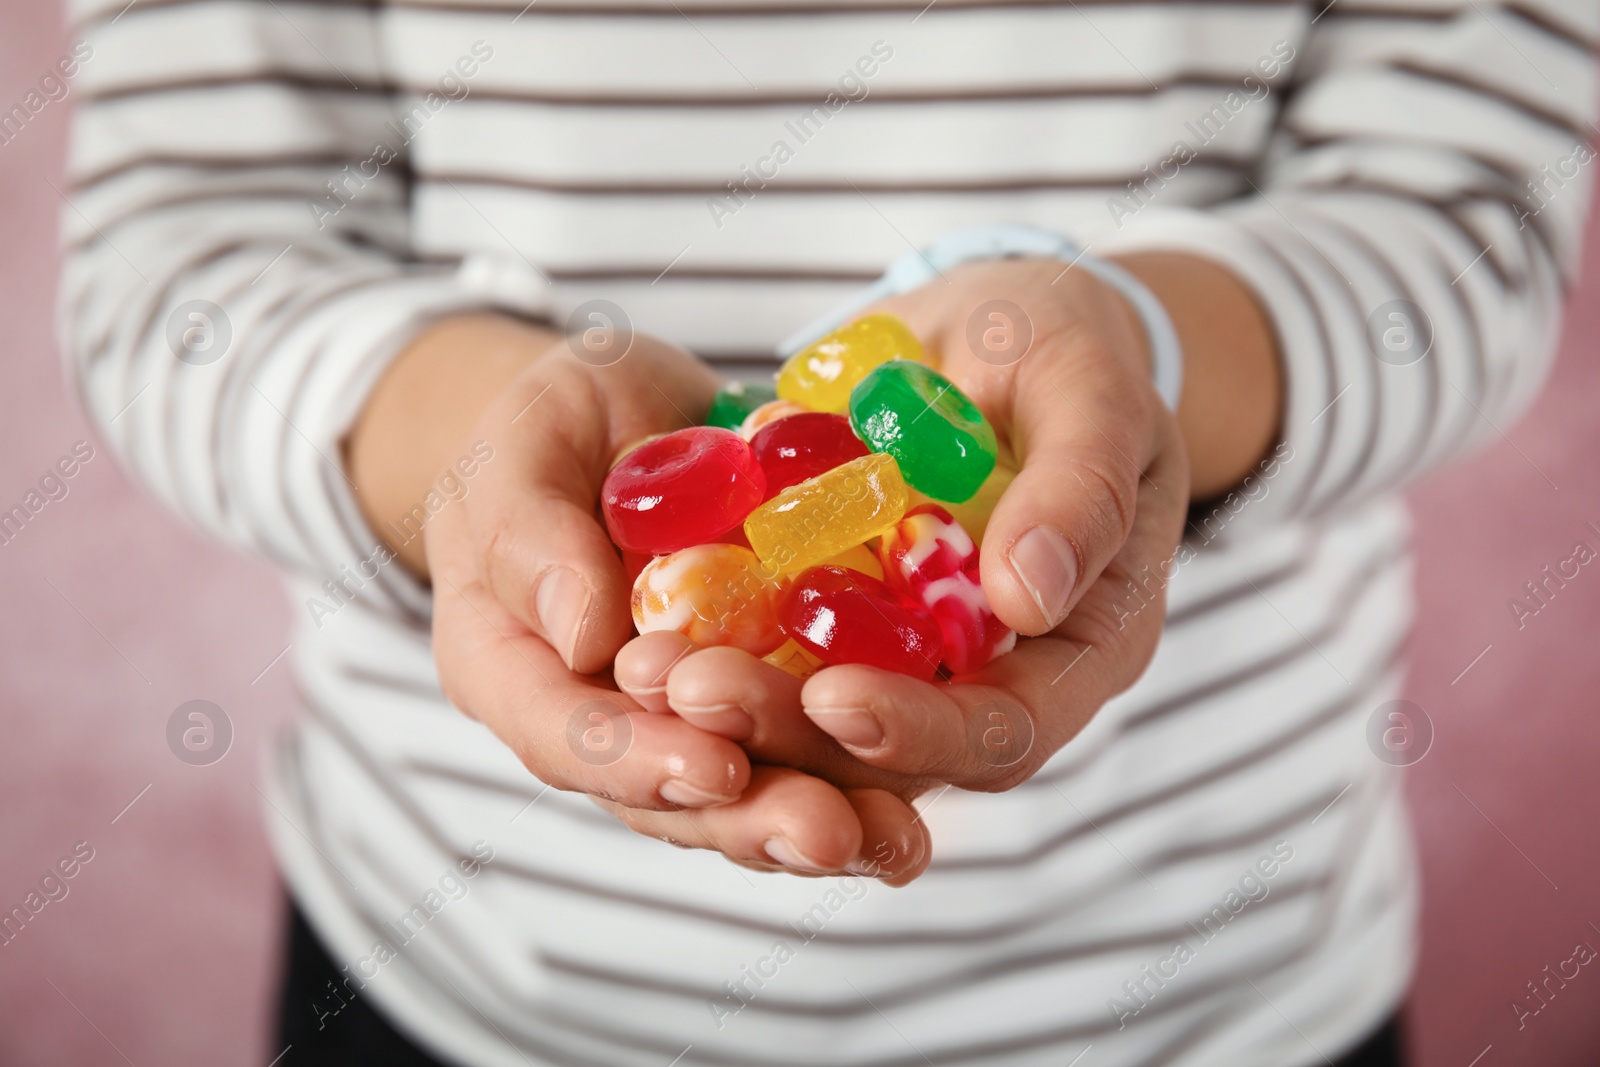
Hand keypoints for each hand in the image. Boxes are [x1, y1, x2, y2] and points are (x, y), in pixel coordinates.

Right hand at [346, 315, 930, 882]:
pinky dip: (869, 769)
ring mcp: (687, 720)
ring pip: (746, 791)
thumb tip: (583, 635)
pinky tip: (920, 801)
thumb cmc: (552, 429)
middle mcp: (602, 717)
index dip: (639, 761)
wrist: (625, 420)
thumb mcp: (525, 446)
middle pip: (667, 795)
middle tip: (825, 831)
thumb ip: (530, 534)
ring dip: (821, 816)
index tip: (716, 768)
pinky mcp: (766, 695)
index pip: (565, 735)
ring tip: (891, 839)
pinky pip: (812, 744)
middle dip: (751, 817)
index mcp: (514, 669)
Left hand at [626, 251, 1279, 836]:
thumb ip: (1080, 484)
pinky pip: (772, 655)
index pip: (1005, 730)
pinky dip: (713, 649)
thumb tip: (1029, 598)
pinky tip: (640, 631)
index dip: (921, 729)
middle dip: (792, 732)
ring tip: (649, 671)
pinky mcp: (833, 622)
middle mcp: (991, 676)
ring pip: (819, 720)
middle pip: (894, 752)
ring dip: (736, 708)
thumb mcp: (1088, 384)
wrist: (987, 326)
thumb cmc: (1064, 343)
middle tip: (693, 691)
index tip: (833, 697)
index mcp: (1083, 646)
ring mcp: (904, 655)